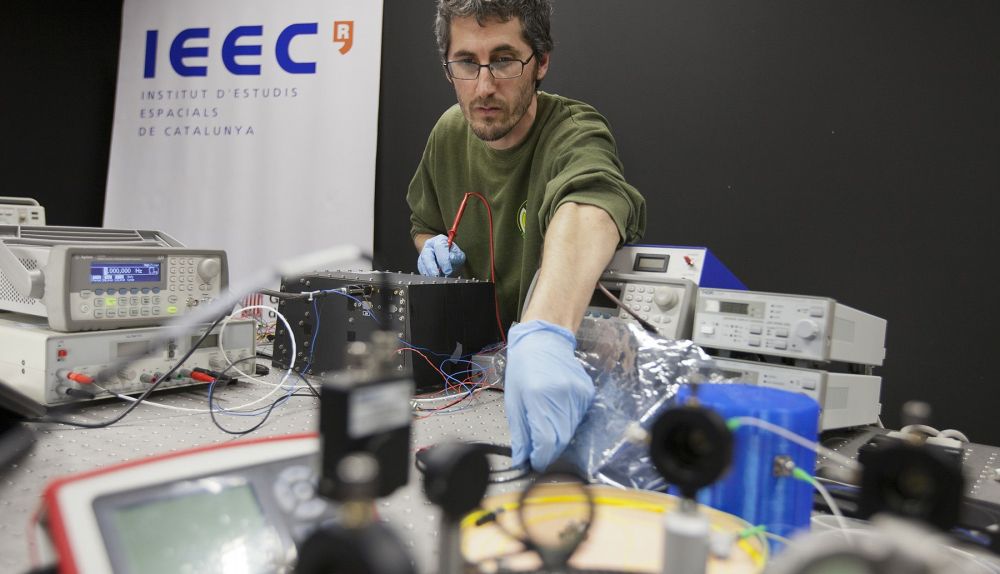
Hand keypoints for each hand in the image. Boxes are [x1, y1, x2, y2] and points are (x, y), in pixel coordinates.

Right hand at [417, 234, 465, 276]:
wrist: (445, 256)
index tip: (448, 270)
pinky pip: (421, 270)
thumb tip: (451, 259)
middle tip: (437, 275)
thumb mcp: (458, 254)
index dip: (443, 259)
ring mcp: (423, 254)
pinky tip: (433, 279)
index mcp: (440, 240)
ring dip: (429, 273)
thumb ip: (456, 256)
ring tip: (437, 279)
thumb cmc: (452, 254)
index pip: (440, 247)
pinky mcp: (420, 263)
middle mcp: (430, 246)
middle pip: (427, 256)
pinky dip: (427, 275)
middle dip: (432, 267)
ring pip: (422, 264)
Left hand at [504, 320, 594, 470]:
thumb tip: (521, 461)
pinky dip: (567, 424)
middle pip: (561, 440)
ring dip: (558, 437)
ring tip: (545, 425)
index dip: (541, 458)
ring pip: (571, 432)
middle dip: (549, 451)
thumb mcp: (514, 402)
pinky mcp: (587, 394)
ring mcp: (577, 395)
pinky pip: (578, 419)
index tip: (534, 462)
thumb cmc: (524, 368)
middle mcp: (561, 396)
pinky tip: (557, 412)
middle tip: (538, 451)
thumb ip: (520, 434)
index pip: (547, 442)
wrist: (544, 341)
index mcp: (539, 398)